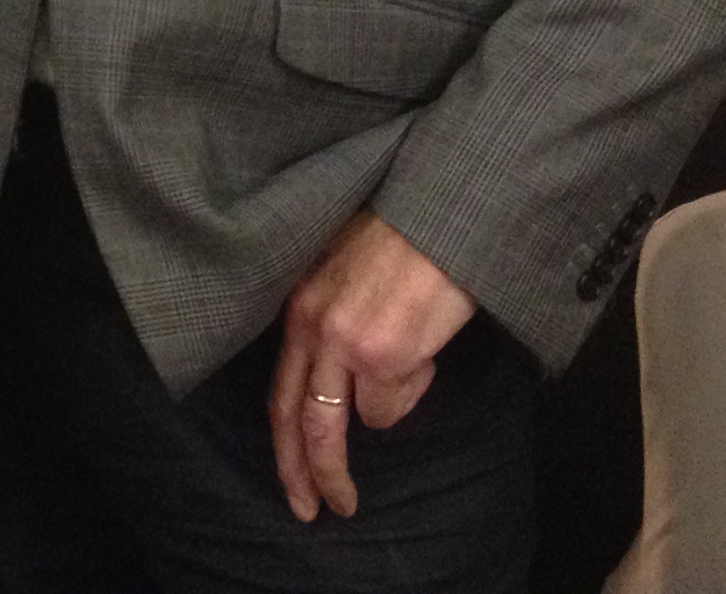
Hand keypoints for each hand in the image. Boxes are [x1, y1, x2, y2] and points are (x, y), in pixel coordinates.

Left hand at [267, 211, 476, 521]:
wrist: (444, 213)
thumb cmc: (408, 235)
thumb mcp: (349, 271)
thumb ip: (337, 320)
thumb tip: (351, 380)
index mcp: (300, 304)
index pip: (281, 388)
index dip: (285, 439)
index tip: (294, 479)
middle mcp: (311, 326)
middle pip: (298, 422)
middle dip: (306, 474)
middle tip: (312, 511)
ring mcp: (343, 345)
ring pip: (350, 423)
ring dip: (384, 412)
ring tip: (414, 371)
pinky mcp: (381, 357)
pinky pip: (395, 402)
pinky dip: (416, 384)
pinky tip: (428, 342)